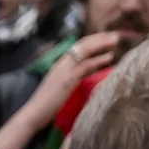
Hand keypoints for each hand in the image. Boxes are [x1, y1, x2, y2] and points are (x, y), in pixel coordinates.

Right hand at [0, 28, 128, 148]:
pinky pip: (86, 65)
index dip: (92, 40)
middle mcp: (62, 62)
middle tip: (115, 35)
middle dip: (99, 38)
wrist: (33, 113)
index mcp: (60, 63)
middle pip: (83, 44)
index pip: (78, 46)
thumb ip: (71, 77)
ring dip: (102, 43)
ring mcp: (65, 69)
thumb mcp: (60, 85)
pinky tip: (109, 57)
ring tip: (115, 40)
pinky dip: (98, 59)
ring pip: (85, 50)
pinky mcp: (68, 78)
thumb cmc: (46, 103)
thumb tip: (86, 72)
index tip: (105, 37)